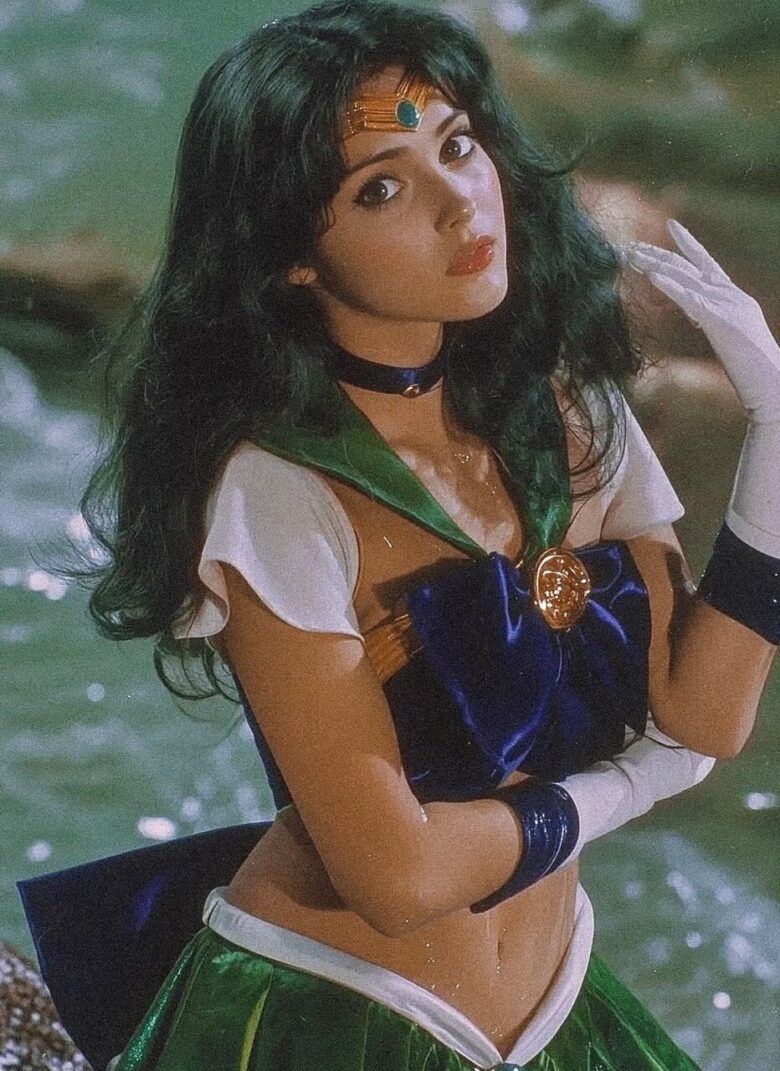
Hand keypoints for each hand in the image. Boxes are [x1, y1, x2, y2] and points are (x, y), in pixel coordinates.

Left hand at [626, 219, 779, 423]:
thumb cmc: (753, 366)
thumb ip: (712, 318)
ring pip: (685, 278)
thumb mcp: (729, 334)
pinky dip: (669, 287)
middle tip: (631, 246)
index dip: (687, 242)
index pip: (707, 262)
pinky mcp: (720, 321)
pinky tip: (651, 277)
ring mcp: (726, 305)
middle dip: (658, 254)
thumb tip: (695, 314)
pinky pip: (689, 300)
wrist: (773, 382)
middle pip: (688, 267)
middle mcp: (730, 294)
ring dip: (655, 265)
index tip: (671, 224)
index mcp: (733, 296)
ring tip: (631, 255)